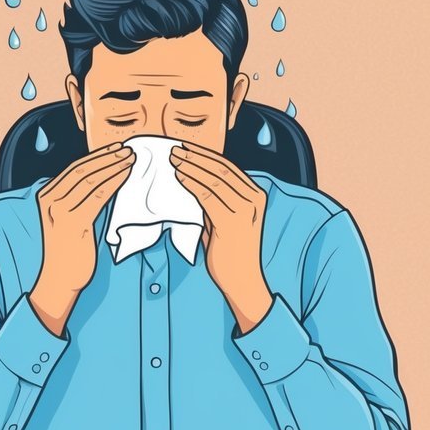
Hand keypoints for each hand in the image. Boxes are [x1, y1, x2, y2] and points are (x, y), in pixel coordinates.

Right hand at [29, 141, 133, 334]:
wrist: (59, 279)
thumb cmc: (67, 251)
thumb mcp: (68, 219)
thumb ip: (78, 200)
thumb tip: (104, 180)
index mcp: (46, 195)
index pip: (74, 168)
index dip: (97, 156)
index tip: (115, 148)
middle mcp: (49, 200)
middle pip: (82, 170)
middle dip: (107, 157)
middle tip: (128, 149)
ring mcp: (59, 211)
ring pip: (90, 180)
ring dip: (113, 166)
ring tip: (131, 159)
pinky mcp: (73, 222)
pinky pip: (96, 196)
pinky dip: (113, 183)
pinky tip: (125, 177)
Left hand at [170, 142, 272, 333]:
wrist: (242, 280)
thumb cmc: (231, 252)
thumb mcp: (224, 220)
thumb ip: (215, 201)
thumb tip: (192, 182)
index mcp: (256, 195)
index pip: (228, 167)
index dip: (205, 155)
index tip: (185, 148)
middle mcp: (254, 199)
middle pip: (221, 168)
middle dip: (196, 156)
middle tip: (175, 149)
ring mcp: (246, 210)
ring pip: (214, 179)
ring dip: (191, 167)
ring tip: (173, 160)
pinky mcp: (233, 222)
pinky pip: (208, 196)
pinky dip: (192, 184)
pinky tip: (179, 177)